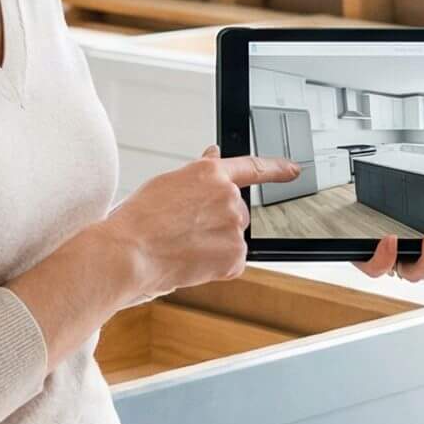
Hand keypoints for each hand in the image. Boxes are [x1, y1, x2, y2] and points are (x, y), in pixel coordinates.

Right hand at [106, 147, 298, 297]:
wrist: (130, 253)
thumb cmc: (139, 220)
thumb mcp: (167, 184)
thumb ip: (198, 172)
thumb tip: (213, 156)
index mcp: (211, 174)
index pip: (253, 167)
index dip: (277, 168)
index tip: (293, 170)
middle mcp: (229, 197)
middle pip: (236, 212)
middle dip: (218, 222)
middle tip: (186, 231)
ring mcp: (234, 227)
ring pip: (231, 237)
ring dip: (215, 244)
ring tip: (183, 246)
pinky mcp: (235, 255)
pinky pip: (231, 262)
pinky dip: (215, 266)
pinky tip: (191, 261)